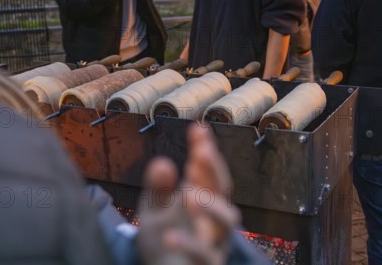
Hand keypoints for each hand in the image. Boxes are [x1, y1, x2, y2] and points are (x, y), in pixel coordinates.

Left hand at [137, 122, 239, 264]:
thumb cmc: (163, 240)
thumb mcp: (155, 209)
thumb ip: (158, 187)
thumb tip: (162, 163)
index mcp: (205, 198)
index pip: (209, 171)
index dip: (206, 150)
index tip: (198, 129)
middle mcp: (216, 217)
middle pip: (223, 190)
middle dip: (213, 170)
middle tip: (200, 152)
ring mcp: (215, 242)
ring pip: (227, 222)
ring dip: (211, 205)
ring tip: (190, 192)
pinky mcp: (208, 264)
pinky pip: (204, 255)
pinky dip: (188, 245)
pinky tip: (169, 235)